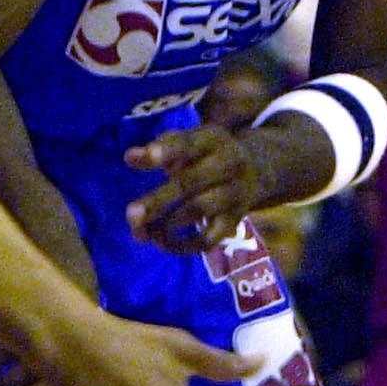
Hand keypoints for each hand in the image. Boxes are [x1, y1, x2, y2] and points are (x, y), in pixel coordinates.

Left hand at [124, 125, 268, 252]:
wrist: (255, 169)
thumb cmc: (207, 154)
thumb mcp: (190, 142)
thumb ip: (162, 147)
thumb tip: (131, 156)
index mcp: (213, 140)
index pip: (188, 144)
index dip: (165, 151)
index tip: (136, 158)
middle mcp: (228, 165)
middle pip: (190, 183)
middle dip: (158, 201)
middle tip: (131, 215)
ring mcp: (234, 194)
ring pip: (198, 211)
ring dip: (166, 225)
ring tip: (139, 232)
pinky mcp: (234, 221)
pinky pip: (209, 239)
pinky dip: (183, 245)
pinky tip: (160, 242)